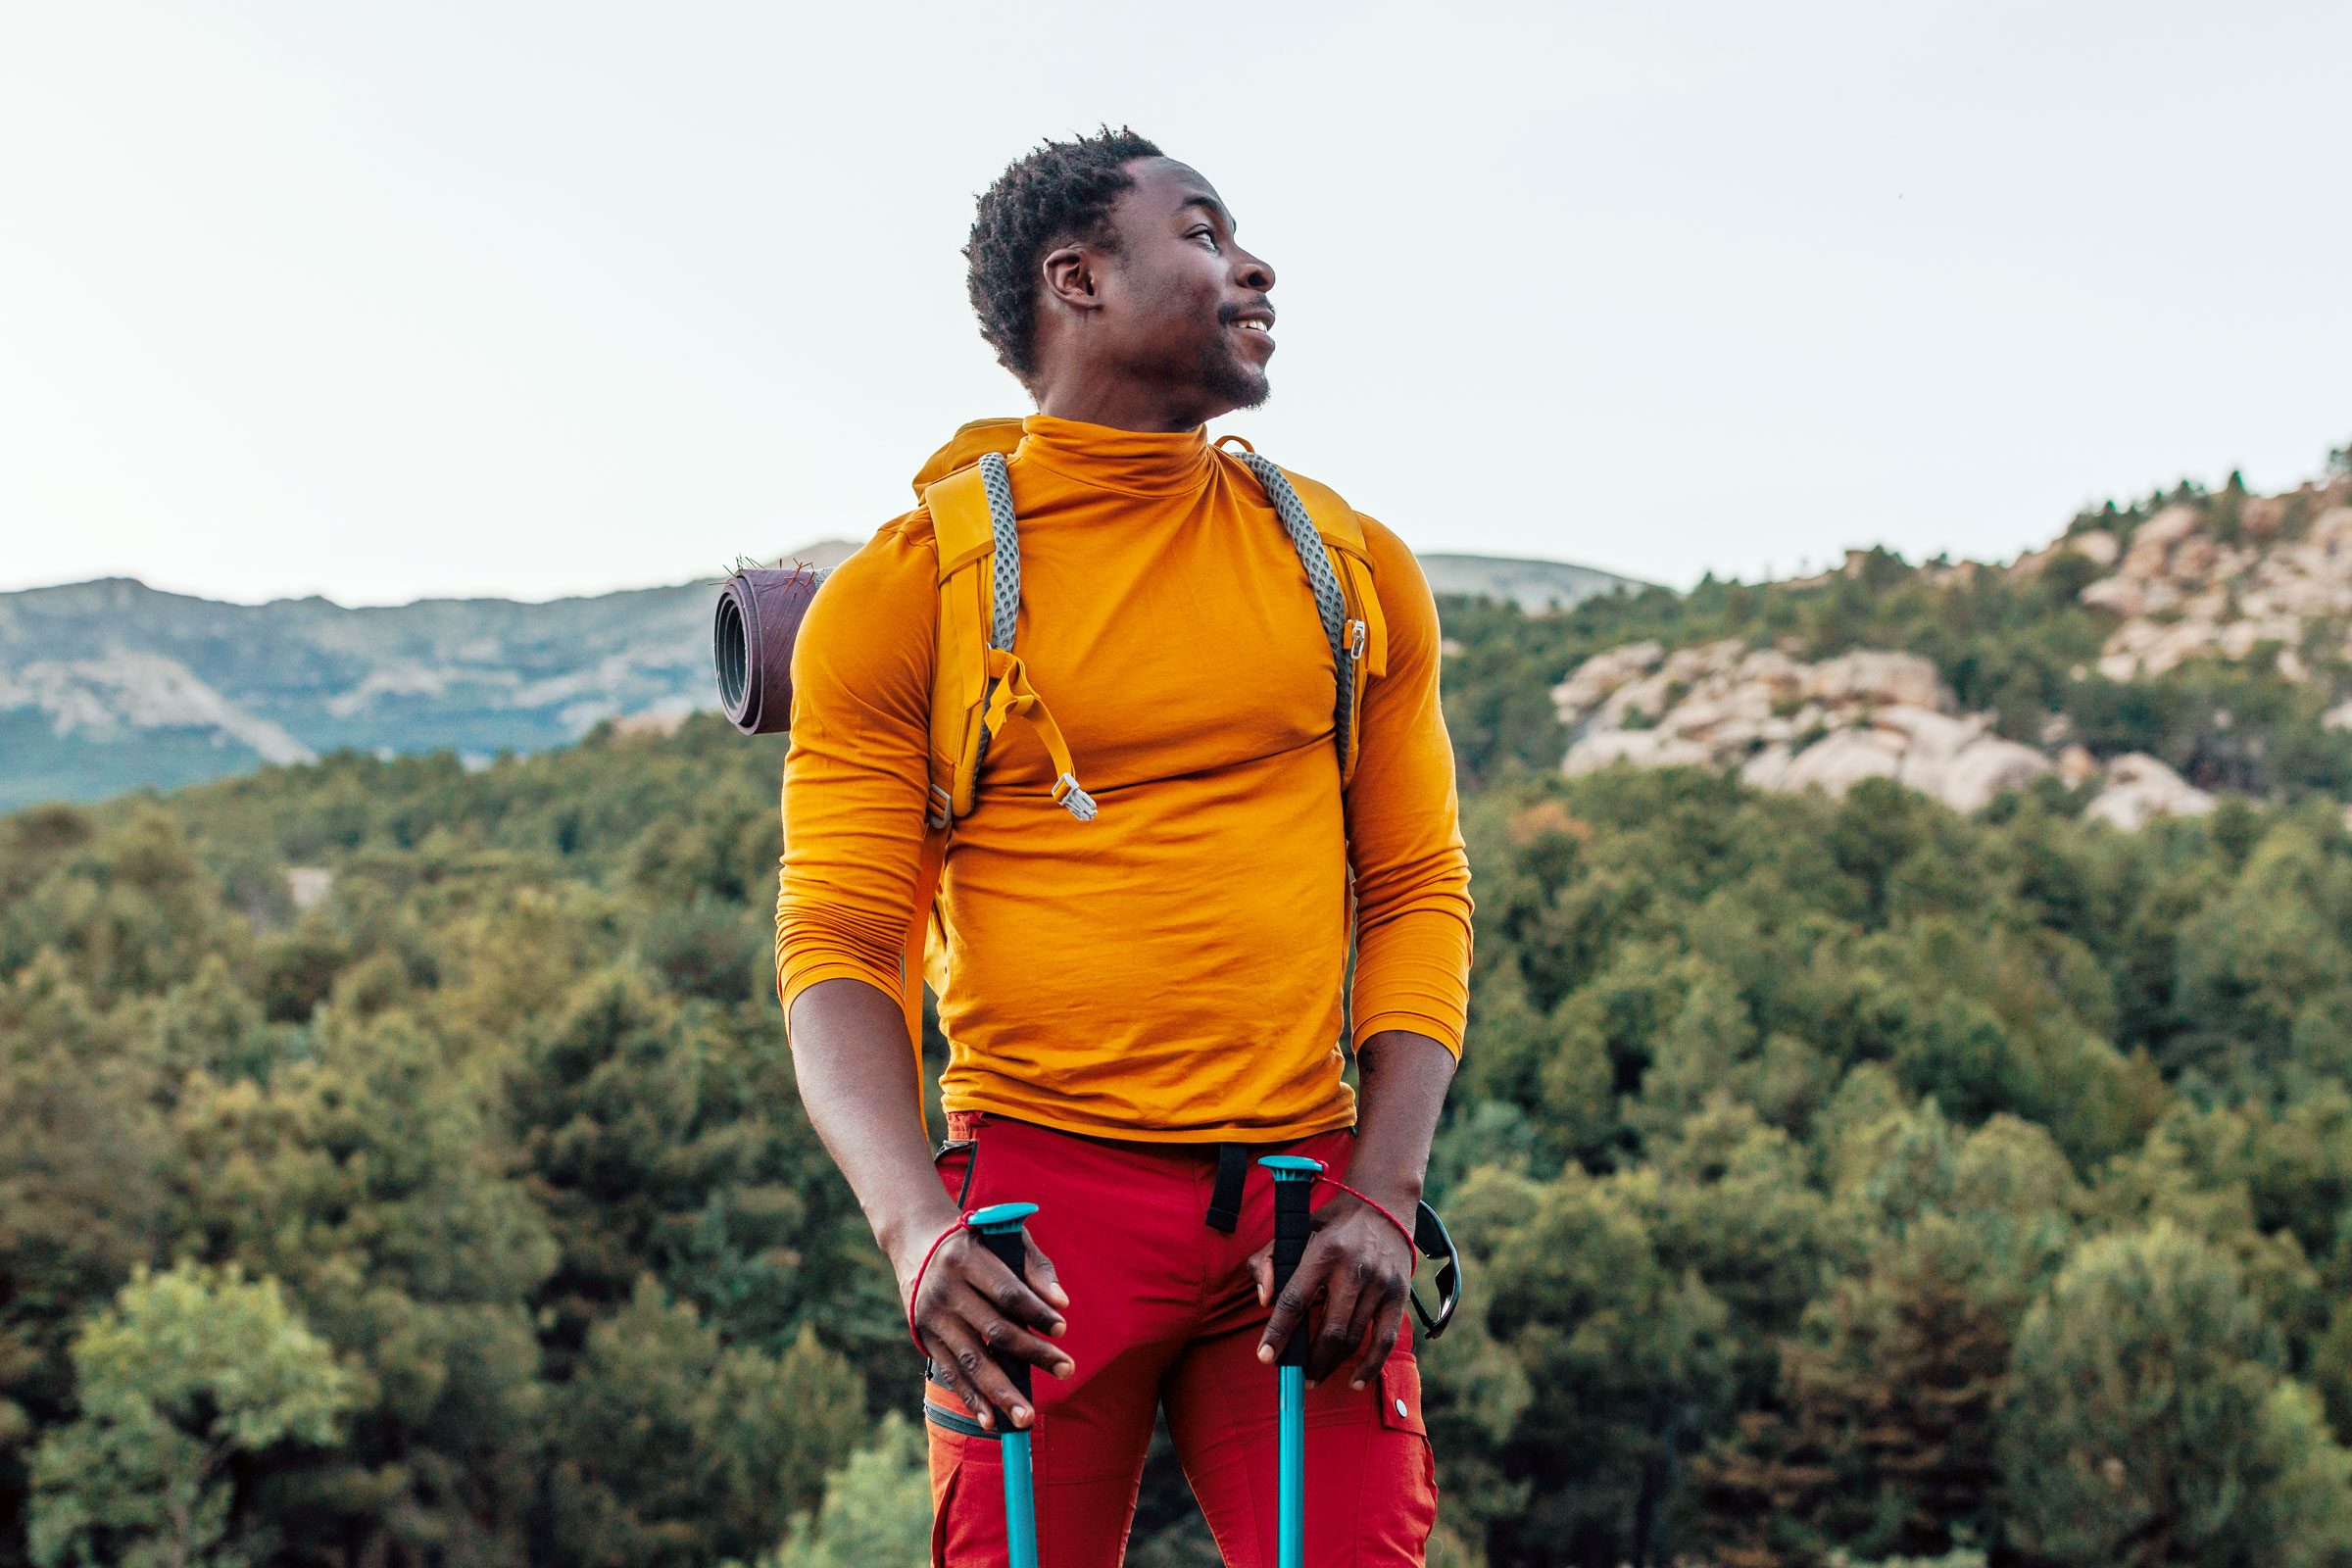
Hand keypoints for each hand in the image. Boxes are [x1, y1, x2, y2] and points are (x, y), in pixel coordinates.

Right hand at [897, 1223, 1073, 1431]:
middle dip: (1033, 1353)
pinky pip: (952, 1374)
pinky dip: (972, 1399)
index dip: (1035, 1311)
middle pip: (994, 1330)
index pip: (1007, 1292)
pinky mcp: (927, 1340)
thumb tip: (1061, 1304)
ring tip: (1027, 1417)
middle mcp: (946, 1291)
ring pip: (972, 1360)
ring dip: (1002, 1392)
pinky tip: (992, 1421)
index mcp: (966, 1260)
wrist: (918, 1247)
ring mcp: (933, 1318)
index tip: (1063, 1330)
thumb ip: (1035, 1268)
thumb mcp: (1003, 1238)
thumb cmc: (977, 1243)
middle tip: (1067, 1370)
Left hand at [1249, 1188, 1415, 1389]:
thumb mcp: (1295, 1229)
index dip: (1278, 1332)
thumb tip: (1265, 1299)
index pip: (1295, 1300)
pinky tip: (1355, 1381)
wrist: (1384, 1204)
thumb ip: (1269, 1260)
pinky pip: (1385, 1340)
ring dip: (1332, 1364)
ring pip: (1354, 1338)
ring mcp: (1380, 1284)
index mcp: (1323, 1252)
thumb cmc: (1333, 1223)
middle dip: (1310, 1360)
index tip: (1265, 1356)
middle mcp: (1354, 1269)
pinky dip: (1370, 1366)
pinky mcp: (1399, 1295)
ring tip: (1315, 1377)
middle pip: (1329, 1329)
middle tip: (1297, 1375)